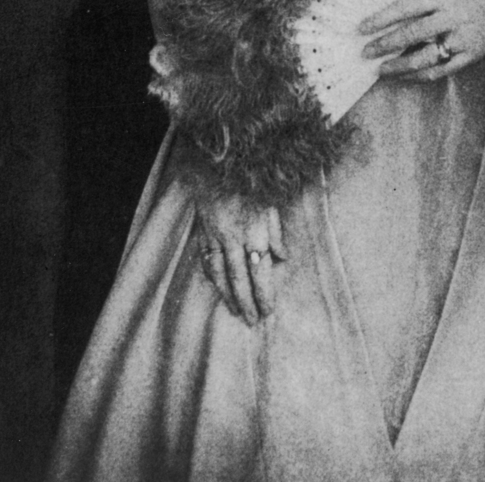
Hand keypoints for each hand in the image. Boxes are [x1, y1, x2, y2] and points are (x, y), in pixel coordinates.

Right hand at [192, 191, 287, 323]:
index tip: (268, 310)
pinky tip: (218, 287)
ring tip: (236, 312)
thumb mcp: (272, 203)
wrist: (219, 163)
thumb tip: (282, 259)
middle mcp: (233, 237)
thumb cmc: (252, 181)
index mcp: (254, 230)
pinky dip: (213, 277)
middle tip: (252, 322)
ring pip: (220, 274)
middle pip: (239, 278)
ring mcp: (215, 236)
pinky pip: (206, 260)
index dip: (264, 293)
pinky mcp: (202, 231)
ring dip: (228, 295)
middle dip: (247, 302)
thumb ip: (276, 233)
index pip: (260, 271)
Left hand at [361, 0, 484, 82]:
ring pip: (424, 56)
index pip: (405, 7)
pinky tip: (405, 77)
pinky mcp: (472, 54)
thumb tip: (392, 21)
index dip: (381, 18)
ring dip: (399, 66)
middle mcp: (452, 15)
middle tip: (365, 53)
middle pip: (411, 33)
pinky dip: (420, 75)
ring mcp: (463, 37)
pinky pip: (442, 70)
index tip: (361, 28)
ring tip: (381, 70)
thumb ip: (426, 2)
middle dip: (384, 44)